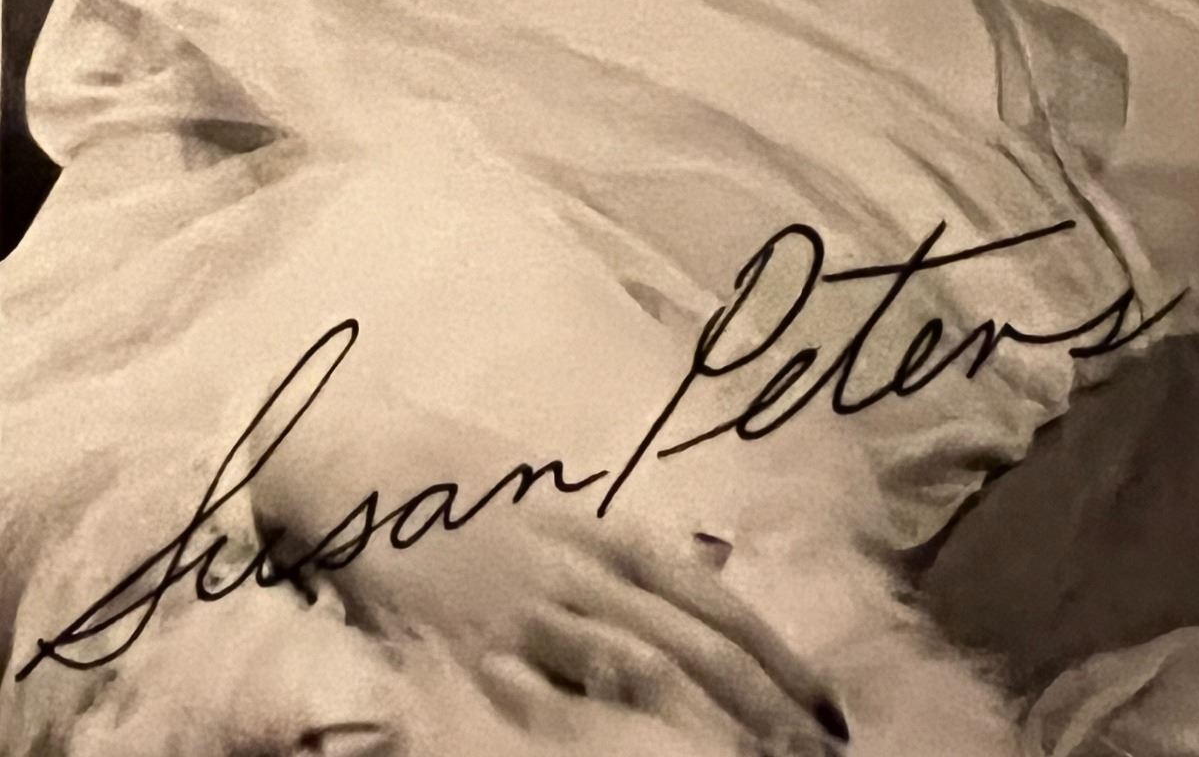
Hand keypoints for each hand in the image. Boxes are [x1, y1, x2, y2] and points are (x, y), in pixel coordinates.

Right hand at [463, 510, 851, 754]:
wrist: (370, 471)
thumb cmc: (468, 483)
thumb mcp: (564, 501)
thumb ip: (630, 544)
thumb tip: (709, 571)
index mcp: (610, 534)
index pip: (716, 603)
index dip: (778, 656)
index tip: (826, 706)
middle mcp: (585, 573)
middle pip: (695, 645)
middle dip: (764, 706)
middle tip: (818, 754)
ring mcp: (533, 615)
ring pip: (641, 674)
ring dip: (707, 726)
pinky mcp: (481, 654)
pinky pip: (556, 703)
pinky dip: (608, 735)